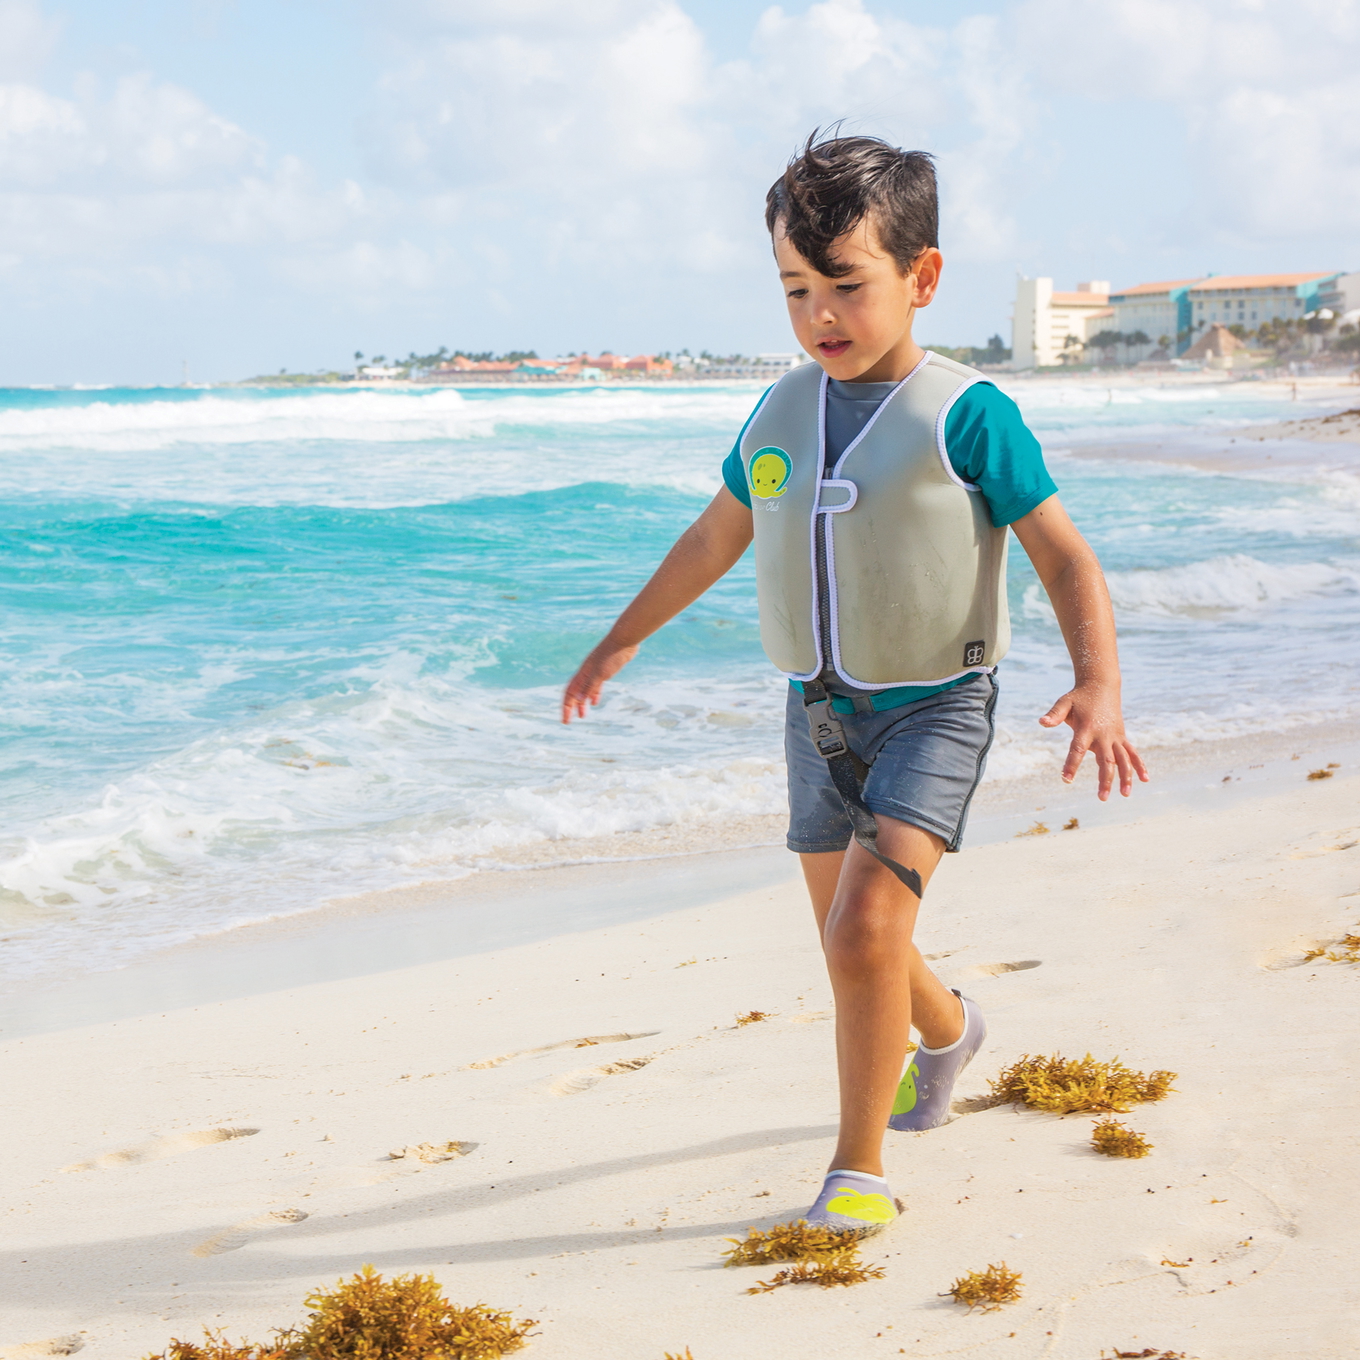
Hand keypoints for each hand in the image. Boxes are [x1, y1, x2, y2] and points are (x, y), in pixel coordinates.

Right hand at [561, 640, 638, 722]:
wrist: (625, 640)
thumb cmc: (613, 655)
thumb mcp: (601, 673)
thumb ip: (590, 686)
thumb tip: (579, 700)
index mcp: (583, 673)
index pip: (570, 693)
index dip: (566, 707)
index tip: (566, 720)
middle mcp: (586, 673)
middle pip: (575, 693)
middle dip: (571, 707)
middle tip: (569, 721)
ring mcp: (595, 672)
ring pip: (585, 690)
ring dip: (582, 703)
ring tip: (583, 715)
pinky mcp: (605, 670)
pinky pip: (595, 686)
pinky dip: (593, 695)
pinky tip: (595, 702)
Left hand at [1039, 684, 1148, 799]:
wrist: (1101, 685)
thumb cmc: (1079, 697)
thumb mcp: (1064, 702)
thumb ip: (1054, 714)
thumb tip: (1041, 722)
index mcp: (1086, 728)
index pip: (1077, 749)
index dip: (1071, 764)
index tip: (1066, 779)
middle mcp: (1103, 734)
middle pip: (1106, 760)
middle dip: (1105, 779)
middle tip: (1102, 798)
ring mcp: (1115, 736)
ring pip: (1123, 759)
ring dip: (1126, 777)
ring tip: (1125, 795)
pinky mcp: (1121, 736)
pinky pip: (1132, 752)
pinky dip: (1139, 765)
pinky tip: (1145, 779)